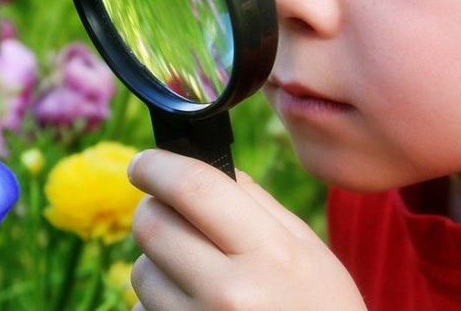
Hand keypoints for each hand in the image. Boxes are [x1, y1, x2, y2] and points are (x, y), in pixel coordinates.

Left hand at [128, 149, 365, 309]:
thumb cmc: (319, 308)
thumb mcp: (308, 250)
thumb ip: (255, 203)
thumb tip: (200, 164)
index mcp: (270, 255)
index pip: (193, 188)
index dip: (158, 166)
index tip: (145, 163)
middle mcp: (229, 294)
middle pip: (152, 225)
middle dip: (155, 210)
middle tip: (173, 214)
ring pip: (141, 270)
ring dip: (159, 262)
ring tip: (199, 274)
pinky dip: (159, 303)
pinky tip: (195, 308)